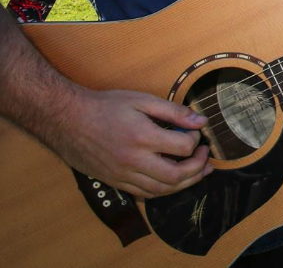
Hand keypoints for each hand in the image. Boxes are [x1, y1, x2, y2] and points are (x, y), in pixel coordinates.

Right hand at [56, 88, 211, 197]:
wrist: (67, 120)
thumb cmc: (105, 107)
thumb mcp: (141, 100)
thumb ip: (173, 111)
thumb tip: (200, 121)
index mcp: (142, 137)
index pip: (183, 148)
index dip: (196, 141)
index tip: (196, 133)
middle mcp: (133, 160)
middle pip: (176, 176)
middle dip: (198, 168)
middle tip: (204, 156)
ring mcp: (122, 174)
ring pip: (162, 190)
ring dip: (185, 183)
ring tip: (197, 171)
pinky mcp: (115, 182)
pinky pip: (145, 194)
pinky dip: (164, 190)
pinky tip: (173, 180)